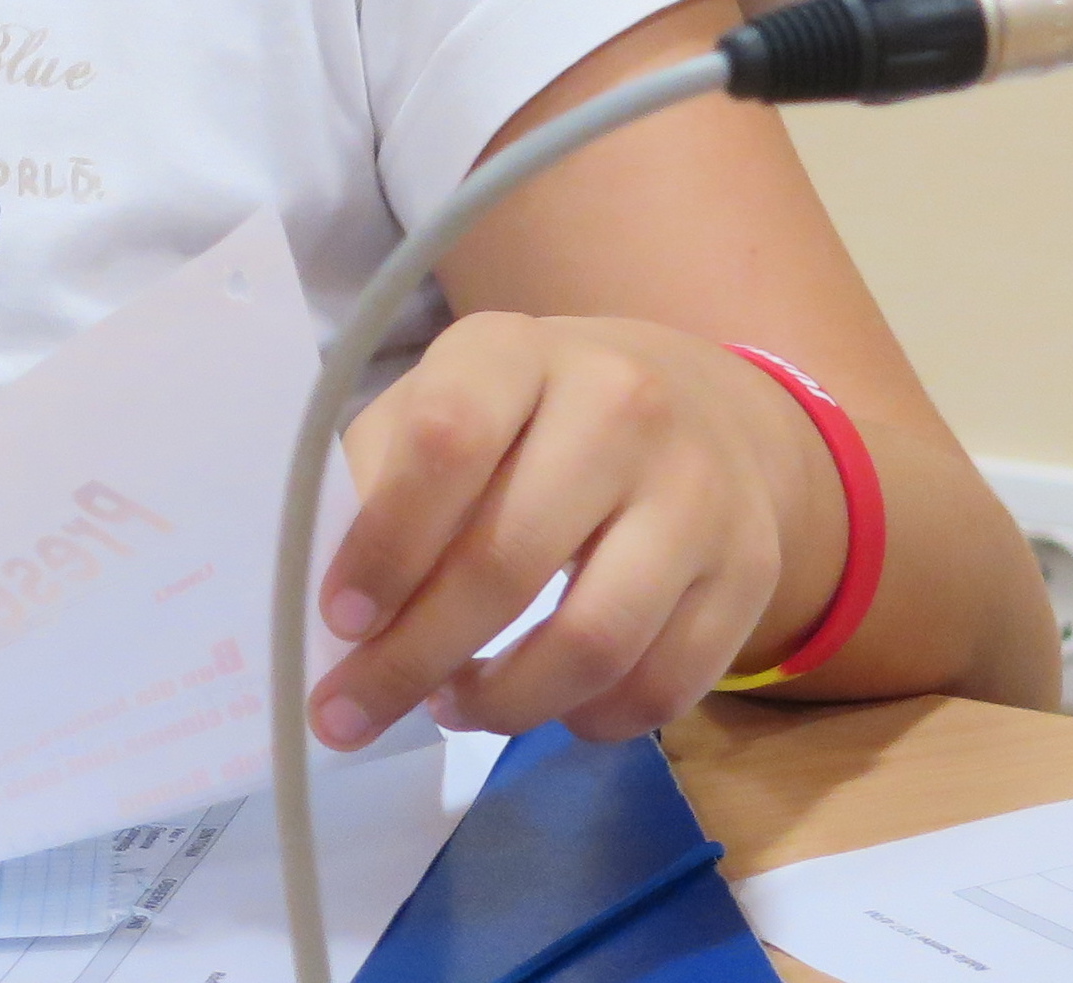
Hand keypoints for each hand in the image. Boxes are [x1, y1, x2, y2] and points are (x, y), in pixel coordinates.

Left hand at [310, 311, 842, 746]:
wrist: (696, 406)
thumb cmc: (527, 414)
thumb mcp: (445, 400)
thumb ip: (378, 477)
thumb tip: (326, 602)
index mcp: (515, 352)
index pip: (447, 441)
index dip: (385, 543)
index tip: (339, 621)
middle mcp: (620, 407)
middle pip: (507, 560)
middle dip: (415, 656)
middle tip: (356, 710)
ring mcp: (696, 491)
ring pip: (593, 642)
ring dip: (502, 702)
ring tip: (452, 705)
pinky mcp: (746, 570)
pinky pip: (663, 685)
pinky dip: (589, 721)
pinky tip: (543, 704)